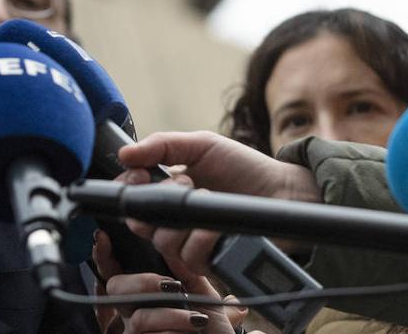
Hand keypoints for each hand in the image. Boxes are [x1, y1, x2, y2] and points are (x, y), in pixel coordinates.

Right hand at [93, 230, 249, 333]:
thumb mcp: (201, 293)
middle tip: (173, 285)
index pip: (115, 270)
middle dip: (144, 282)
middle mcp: (133, 312)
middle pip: (116, 288)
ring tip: (197, 319)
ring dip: (171, 316)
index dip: (102, 254)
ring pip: (139, 318)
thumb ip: (185, 269)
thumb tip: (172, 246)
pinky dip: (174, 332)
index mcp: (144, 294)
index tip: (102, 236)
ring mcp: (135, 332)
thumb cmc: (210, 326)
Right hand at [117, 132, 319, 274]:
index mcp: (167, 191)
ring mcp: (191, 243)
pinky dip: (202, 238)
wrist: (284, 191)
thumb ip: (162, 145)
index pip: (131, 198)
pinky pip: (189, 258)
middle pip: (140, 224)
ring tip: (209, 195)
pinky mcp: (210, 262)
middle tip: (184, 180)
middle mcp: (175, 221)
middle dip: (157, 200)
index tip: (141, 173)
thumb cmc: (245, 167)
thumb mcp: (201, 145)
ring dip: (185, 216)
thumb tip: (124, 153)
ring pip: (163, 242)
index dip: (129, 188)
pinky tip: (217, 223)